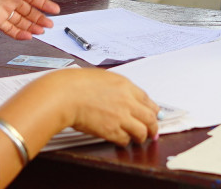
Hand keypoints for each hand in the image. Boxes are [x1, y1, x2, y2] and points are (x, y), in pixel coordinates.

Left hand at [0, 0, 59, 39]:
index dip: (45, 4)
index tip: (55, 10)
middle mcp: (11, 0)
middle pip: (29, 12)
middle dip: (40, 18)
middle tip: (50, 24)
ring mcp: (4, 11)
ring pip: (21, 22)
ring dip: (32, 27)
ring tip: (42, 31)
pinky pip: (10, 29)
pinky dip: (19, 33)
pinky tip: (28, 35)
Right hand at [34, 69, 158, 145]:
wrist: (65, 95)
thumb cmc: (76, 84)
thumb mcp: (102, 77)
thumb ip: (116, 87)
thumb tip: (122, 95)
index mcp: (125, 86)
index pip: (148, 100)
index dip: (153, 110)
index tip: (155, 114)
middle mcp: (127, 101)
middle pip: (150, 117)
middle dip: (154, 127)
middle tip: (153, 132)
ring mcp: (120, 117)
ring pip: (142, 132)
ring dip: (141, 137)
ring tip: (139, 139)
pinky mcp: (111, 131)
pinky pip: (125, 140)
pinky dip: (125, 142)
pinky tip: (121, 140)